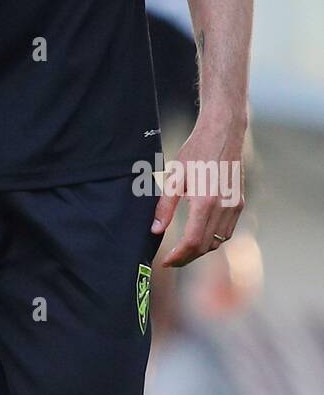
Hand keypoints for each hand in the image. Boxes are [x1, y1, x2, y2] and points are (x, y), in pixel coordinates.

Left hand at [151, 115, 245, 267]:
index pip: (192, 242)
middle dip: (187, 257)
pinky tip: (200, 235)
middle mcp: (223, 208)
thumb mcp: (175, 176)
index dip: (178, 256)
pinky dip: (213, 239)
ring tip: (183, 250)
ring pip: (218, 241)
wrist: (224, 133)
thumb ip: (165, 206)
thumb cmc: (196, 151)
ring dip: (201, 250)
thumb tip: (156, 230)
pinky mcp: (239, 203)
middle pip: (206, 246)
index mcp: (205, 202)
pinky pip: (227, 231)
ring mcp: (235, 206)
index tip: (165, 261)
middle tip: (171, 259)